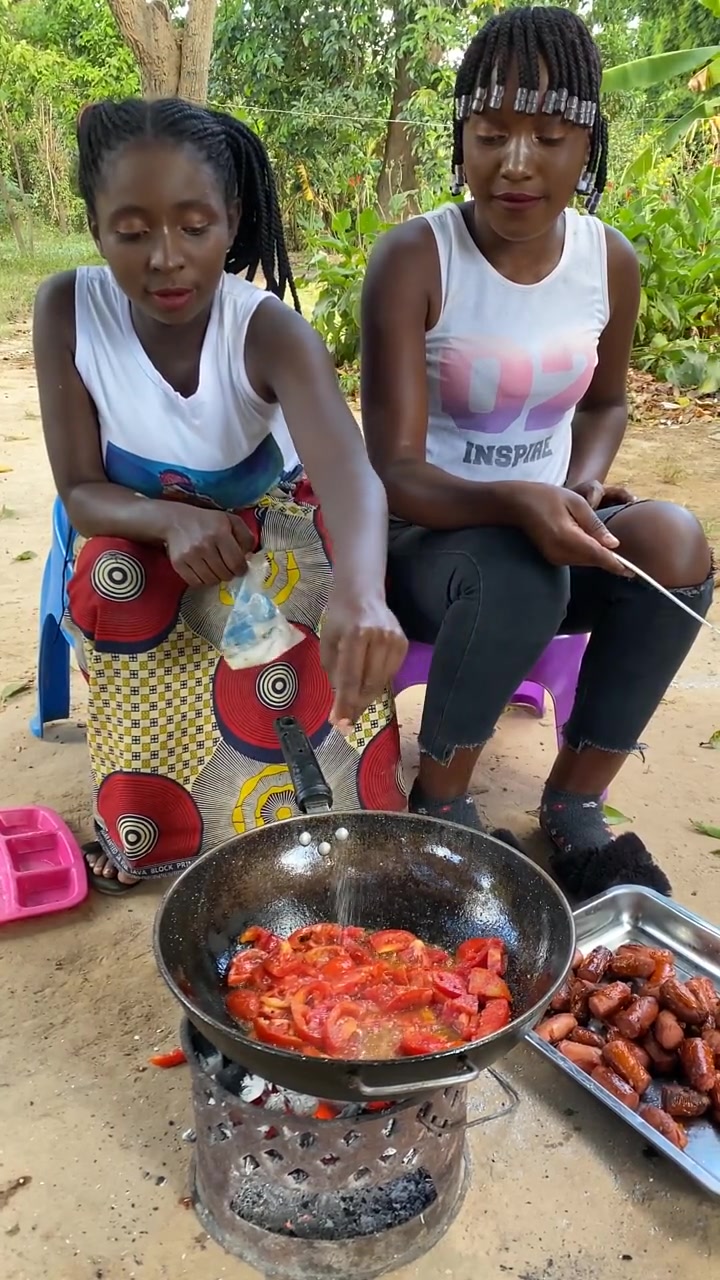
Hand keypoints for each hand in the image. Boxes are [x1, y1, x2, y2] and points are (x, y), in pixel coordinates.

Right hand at [161, 504, 253, 586]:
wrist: (176, 520)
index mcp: (220, 533)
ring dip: (216, 577)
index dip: (241, 569)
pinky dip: (202, 580)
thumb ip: (245, 537)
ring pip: (211, 580)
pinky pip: (196, 582)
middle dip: (229, 573)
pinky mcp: (178, 564)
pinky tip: (203, 571)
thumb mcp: (231, 521)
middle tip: (226, 567)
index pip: (237, 563)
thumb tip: (249, 556)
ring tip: (215, 568)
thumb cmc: (207, 522)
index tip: (239, 568)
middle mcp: (205, 545)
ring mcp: (190, 555)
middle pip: (224, 574)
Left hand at [320, 592, 407, 728]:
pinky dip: (378, 683)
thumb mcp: (328, 641)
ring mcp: (395, 640)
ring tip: (354, 705)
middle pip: (369, 683)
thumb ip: (333, 670)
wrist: (363, 593)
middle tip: (346, 721)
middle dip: (356, 705)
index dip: (345, 703)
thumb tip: (341, 701)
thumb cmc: (340, 617)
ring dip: (366, 698)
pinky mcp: (404, 644)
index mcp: (356, 634)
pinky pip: (391, 674)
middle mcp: (379, 637)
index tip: (340, 723)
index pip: (351, 677)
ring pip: (382, 682)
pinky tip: (367, 685)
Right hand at [504, 482, 631, 574]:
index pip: (596, 555)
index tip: (633, 571)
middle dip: (611, 562)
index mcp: (567, 537)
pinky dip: (589, 556)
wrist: (517, 504)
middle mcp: (560, 552)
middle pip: (592, 561)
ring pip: (585, 562)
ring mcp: (555, 557)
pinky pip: (577, 560)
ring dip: (600, 559)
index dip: (616, 564)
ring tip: (619, 558)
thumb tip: (614, 544)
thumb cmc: (547, 497)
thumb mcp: (576, 503)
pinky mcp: (553, 558)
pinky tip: (598, 550)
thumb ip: (595, 525)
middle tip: (632, 565)